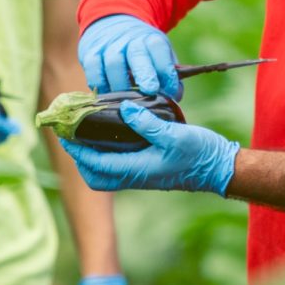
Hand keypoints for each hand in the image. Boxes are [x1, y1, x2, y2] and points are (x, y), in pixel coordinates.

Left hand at [61, 100, 237, 194]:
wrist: (220, 169)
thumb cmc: (199, 153)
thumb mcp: (173, 134)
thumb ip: (147, 123)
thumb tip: (124, 108)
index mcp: (137, 169)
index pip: (96, 164)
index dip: (77, 150)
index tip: (64, 133)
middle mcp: (136, 175)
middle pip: (95, 176)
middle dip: (80, 158)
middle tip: (73, 135)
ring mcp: (142, 174)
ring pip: (106, 173)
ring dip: (93, 156)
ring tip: (88, 132)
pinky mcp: (149, 170)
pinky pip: (119, 166)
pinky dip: (108, 153)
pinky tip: (112, 133)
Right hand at [78, 14, 182, 99]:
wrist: (111, 25)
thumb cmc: (141, 50)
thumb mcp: (158, 55)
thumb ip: (169, 75)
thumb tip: (174, 98)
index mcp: (149, 39)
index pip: (159, 49)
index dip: (166, 69)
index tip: (170, 90)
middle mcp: (129, 40)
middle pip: (137, 55)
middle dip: (145, 73)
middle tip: (150, 91)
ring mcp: (108, 46)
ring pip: (113, 63)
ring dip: (121, 85)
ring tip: (127, 101)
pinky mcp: (90, 53)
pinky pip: (93, 71)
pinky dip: (100, 85)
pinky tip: (107, 96)